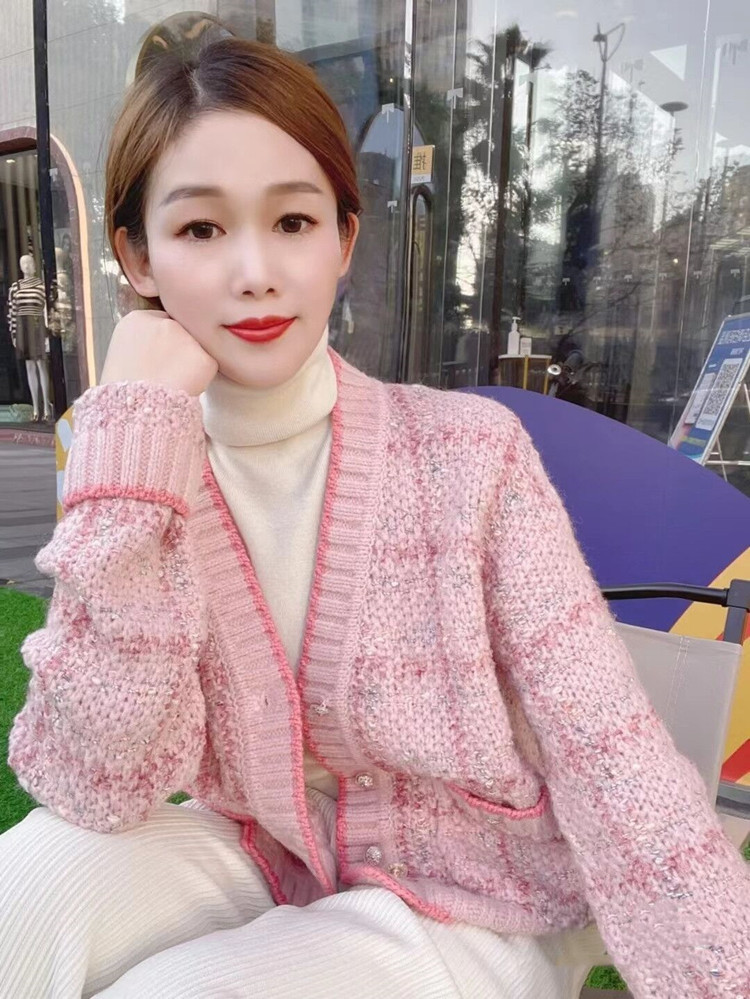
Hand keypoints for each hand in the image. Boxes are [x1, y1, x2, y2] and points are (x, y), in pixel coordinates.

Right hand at [100, 310, 217, 396]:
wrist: (135, 413)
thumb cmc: (123, 392)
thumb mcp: (120, 355)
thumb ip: (141, 342)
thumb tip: (159, 346)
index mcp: (137, 320)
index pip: (162, 323)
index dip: (163, 344)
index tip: (158, 360)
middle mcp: (163, 322)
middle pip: (182, 332)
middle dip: (180, 350)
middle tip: (167, 375)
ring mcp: (185, 338)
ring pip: (197, 348)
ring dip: (191, 364)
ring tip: (173, 384)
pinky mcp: (204, 357)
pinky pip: (209, 366)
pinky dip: (202, 379)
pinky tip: (185, 388)